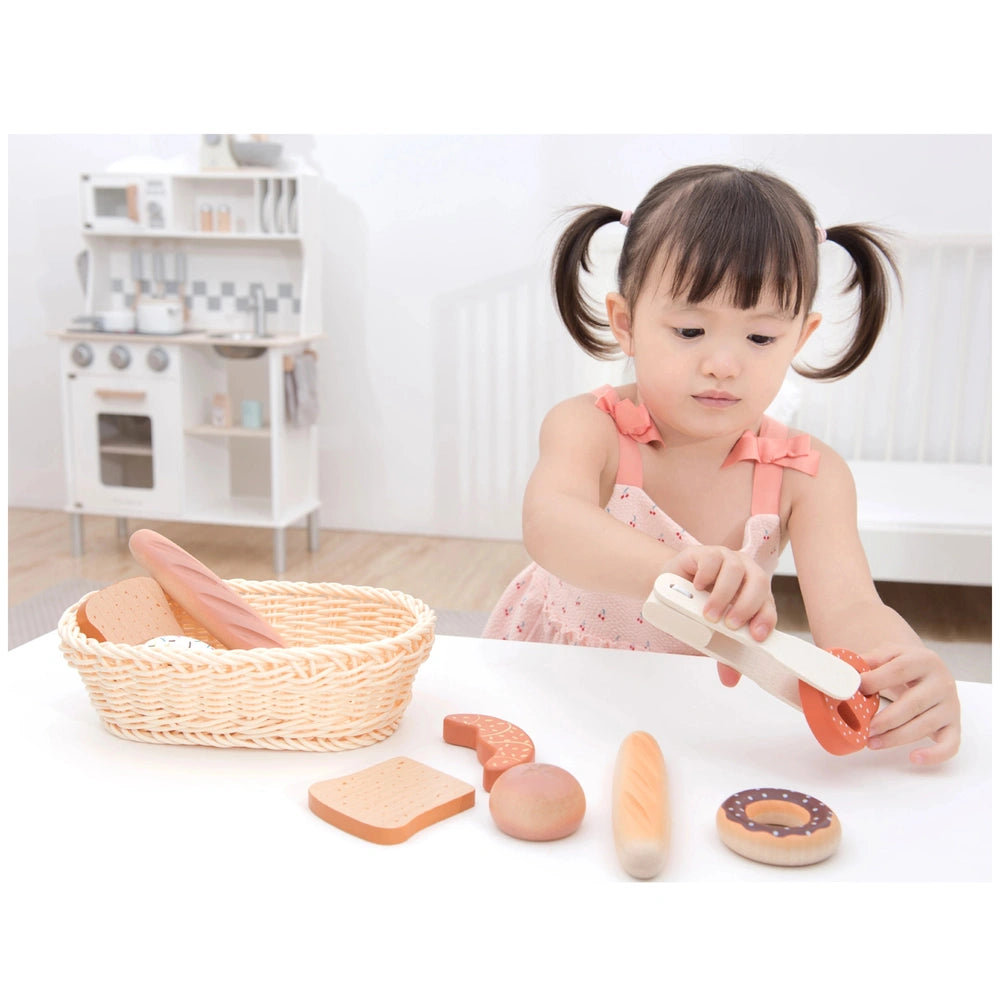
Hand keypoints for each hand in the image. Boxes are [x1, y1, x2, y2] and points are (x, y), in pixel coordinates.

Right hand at [665, 546, 775, 687]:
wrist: (670, 585)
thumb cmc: (697, 607)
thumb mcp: (710, 632)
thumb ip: (723, 652)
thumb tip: (730, 680)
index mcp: (754, 593)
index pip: (768, 605)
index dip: (765, 620)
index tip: (755, 636)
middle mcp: (745, 574)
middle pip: (758, 583)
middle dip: (746, 606)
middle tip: (729, 625)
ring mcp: (726, 559)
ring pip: (735, 570)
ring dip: (723, 595)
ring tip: (709, 614)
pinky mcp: (705, 552)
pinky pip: (712, 559)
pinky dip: (706, 575)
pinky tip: (696, 587)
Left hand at [858, 644, 960, 764]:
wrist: (929, 669)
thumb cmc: (903, 665)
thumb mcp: (888, 654)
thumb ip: (869, 660)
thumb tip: (845, 670)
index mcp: (923, 660)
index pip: (900, 670)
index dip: (876, 680)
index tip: (856, 690)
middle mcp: (942, 682)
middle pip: (914, 703)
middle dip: (887, 719)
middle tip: (866, 728)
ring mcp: (950, 705)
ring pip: (926, 725)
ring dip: (897, 737)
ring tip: (873, 742)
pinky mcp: (954, 725)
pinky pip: (951, 744)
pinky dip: (934, 755)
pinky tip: (914, 758)